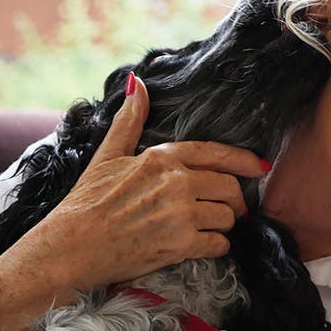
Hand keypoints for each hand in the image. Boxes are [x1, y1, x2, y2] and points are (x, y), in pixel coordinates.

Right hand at [0, 74, 267, 330]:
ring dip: (223, 224)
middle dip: (234, 199)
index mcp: (161, 158)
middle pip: (229, 187)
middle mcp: (175, 183)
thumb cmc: (87, 201)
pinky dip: (216, 246)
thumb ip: (129, 120)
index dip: (243, 161)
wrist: (72, 246)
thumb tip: (137, 83)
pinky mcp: (180, 245)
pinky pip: (218, 244)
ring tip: (210, 228)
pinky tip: (202, 245)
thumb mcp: (107, 155)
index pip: (216, 154)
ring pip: (226, 217)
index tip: (259, 167)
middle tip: (230, 208)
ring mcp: (180, 215)